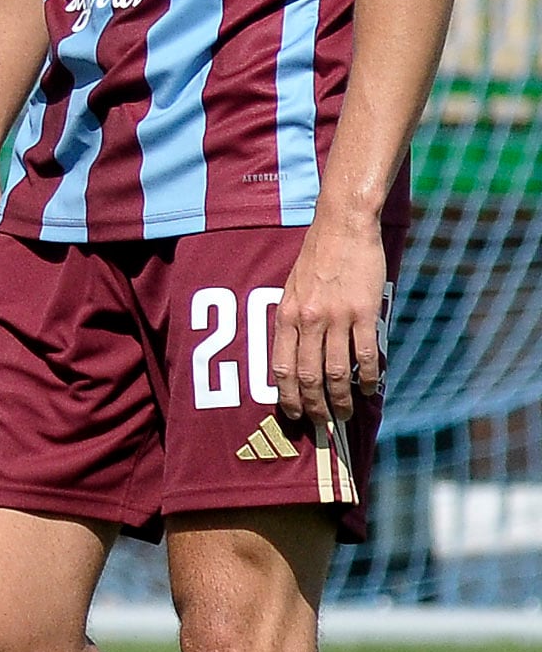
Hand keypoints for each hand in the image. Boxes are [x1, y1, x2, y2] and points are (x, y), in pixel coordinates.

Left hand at [270, 213, 387, 425]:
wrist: (343, 227)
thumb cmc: (317, 258)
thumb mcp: (291, 288)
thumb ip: (293, 321)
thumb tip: (295, 356)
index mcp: (286, 315)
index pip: (281, 367)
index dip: (287, 396)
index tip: (292, 415)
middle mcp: (307, 320)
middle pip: (308, 377)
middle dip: (314, 406)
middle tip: (322, 423)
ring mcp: (336, 318)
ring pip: (336, 372)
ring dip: (341, 399)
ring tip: (345, 413)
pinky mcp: (363, 313)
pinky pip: (366, 356)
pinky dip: (368, 378)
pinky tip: (370, 388)